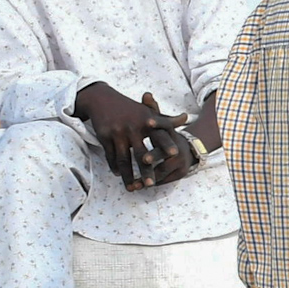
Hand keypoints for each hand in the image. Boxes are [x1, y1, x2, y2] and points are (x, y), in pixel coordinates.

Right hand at [74, 83, 189, 189]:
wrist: (102, 99)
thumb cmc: (131, 109)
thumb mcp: (148, 112)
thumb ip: (166, 120)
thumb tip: (186, 118)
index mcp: (146, 121)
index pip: (159, 135)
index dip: (167, 144)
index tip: (175, 154)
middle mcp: (132, 127)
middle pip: (140, 153)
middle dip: (145, 170)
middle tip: (151, 184)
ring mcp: (118, 132)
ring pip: (123, 159)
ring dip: (127, 175)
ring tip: (132, 187)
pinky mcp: (104, 136)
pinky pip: (110, 156)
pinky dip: (114, 166)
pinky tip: (118, 174)